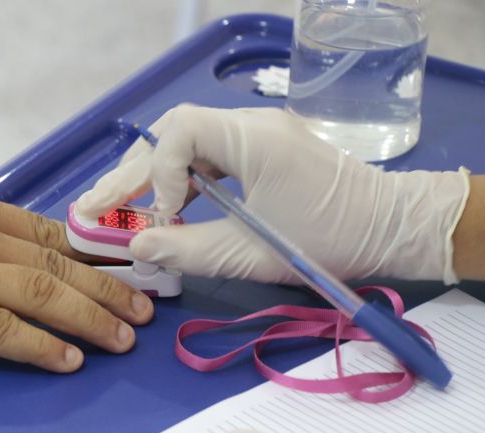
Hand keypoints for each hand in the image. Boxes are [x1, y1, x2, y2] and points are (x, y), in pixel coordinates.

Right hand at [0, 182, 152, 371]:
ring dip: (89, 319)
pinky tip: (68, 360)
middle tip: (144, 312)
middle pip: (56, 263)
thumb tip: (18, 244)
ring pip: (38, 294)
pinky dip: (39, 346)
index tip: (129, 272)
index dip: (97, 256)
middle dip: (109, 289)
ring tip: (123, 340)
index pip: (49, 231)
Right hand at [76, 106, 469, 283]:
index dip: (158, 173)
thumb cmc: (330, 241)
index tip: (162, 217)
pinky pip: (204, 153)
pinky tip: (161, 204)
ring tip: (113, 206)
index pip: (181, 131)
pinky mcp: (260, 147)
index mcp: (255, 141)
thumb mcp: (254, 254)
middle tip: (93, 209)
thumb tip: (137, 245)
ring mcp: (256, 133)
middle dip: (132, 173)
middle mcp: (251, 125)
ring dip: (149, 175)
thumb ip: (189, 250)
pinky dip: (177, 179)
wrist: (390, 227)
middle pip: (172, 133)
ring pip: (183, 141)